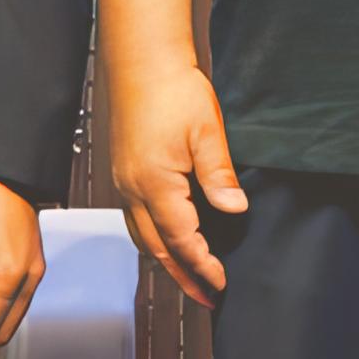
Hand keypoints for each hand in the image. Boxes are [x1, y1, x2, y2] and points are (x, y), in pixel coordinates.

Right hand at [111, 55, 244, 303]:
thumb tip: (235, 209)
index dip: (203, 265)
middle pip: (157, 249)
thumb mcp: (207, 132)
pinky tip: (168, 239)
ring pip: (143, 237)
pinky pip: (136, 219)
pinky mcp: (123, 172)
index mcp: (154, 184)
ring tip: (190, 278)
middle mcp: (132, 190)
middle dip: (183, 277)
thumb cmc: (173, 89)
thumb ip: (219, 175)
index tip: (221, 283)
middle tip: (207, 298)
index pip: (181, 240)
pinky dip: (154, 238)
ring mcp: (124, 182)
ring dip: (167, 261)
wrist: (142, 60)